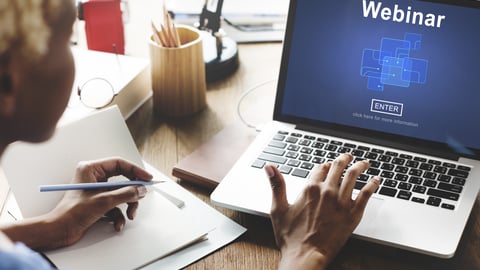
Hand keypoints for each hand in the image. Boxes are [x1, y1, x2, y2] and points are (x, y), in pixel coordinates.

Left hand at [47, 157, 152, 247]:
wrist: (60, 231)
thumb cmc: (72, 213)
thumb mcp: (104, 201)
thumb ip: (126, 193)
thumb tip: (141, 189)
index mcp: (91, 169)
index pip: (119, 164)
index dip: (135, 171)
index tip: (147, 178)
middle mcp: (94, 177)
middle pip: (122, 179)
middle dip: (132, 192)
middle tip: (141, 196)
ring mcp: (96, 190)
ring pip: (121, 193)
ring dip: (127, 205)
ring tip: (129, 215)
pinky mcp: (98, 202)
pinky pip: (115, 205)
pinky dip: (119, 215)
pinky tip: (117, 224)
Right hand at [265, 153, 379, 269]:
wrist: (306, 256)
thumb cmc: (291, 237)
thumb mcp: (278, 208)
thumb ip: (276, 185)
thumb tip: (269, 167)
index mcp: (310, 189)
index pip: (320, 168)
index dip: (324, 164)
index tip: (327, 164)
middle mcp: (327, 192)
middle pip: (338, 167)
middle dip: (344, 159)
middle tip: (348, 156)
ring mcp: (341, 202)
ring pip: (354, 176)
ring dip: (360, 166)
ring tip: (364, 163)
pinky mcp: (353, 214)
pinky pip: (366, 194)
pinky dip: (373, 184)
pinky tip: (376, 180)